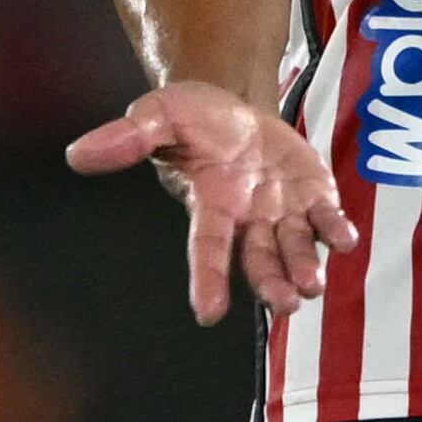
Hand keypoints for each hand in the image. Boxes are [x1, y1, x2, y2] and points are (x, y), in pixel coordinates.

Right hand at [65, 80, 358, 326]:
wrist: (235, 107)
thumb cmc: (192, 119)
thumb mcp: (158, 115)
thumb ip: (126, 137)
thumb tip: (76, 155)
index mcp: (211, 205)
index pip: (207, 247)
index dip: (207, 279)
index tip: (208, 315)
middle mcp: (248, 218)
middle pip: (260, 260)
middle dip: (272, 283)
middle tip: (287, 303)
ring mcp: (283, 211)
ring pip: (296, 249)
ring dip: (305, 268)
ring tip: (312, 286)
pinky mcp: (313, 196)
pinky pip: (327, 219)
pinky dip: (336, 230)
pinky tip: (346, 240)